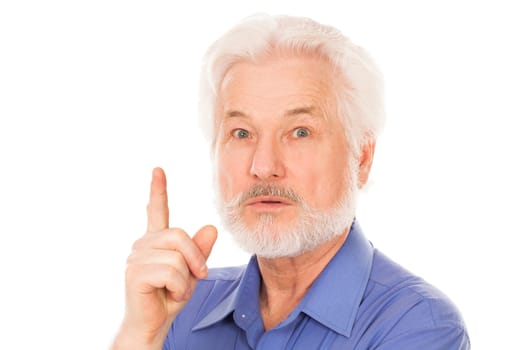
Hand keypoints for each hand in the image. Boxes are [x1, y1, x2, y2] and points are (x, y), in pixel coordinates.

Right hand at [113, 167, 217, 348]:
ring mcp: (136, 257)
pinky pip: (171, 272)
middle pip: (180, 235)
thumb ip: (200, 250)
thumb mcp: (192, 272)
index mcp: (156, 241)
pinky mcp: (135, 273)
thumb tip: (211, 228)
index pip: (157, 210)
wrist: (153, 325)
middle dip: (196, 258)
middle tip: (198, 276)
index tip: (158, 170)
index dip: (158, 190)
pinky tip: (169, 295)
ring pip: (178, 257)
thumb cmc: (170, 297)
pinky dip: (180, 288)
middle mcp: (143, 244)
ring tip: (175, 291)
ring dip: (186, 280)